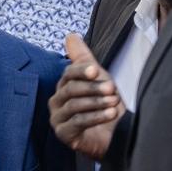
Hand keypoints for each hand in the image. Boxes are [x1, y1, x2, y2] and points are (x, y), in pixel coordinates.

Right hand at [49, 34, 124, 160]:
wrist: (114, 134)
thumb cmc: (104, 106)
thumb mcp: (98, 79)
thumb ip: (83, 58)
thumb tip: (71, 36)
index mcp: (64, 86)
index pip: (68, 74)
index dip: (81, 71)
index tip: (96, 71)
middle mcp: (57, 101)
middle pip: (71, 89)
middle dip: (93, 88)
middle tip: (112, 89)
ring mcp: (58, 119)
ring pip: (74, 106)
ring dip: (97, 103)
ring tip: (114, 103)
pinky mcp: (63, 134)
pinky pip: (77, 123)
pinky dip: (95, 117)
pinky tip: (109, 115)